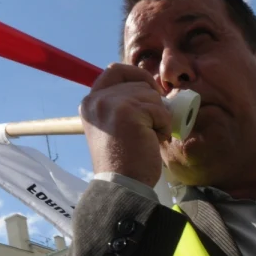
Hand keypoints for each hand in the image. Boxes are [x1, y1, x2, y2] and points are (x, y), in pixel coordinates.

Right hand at [80, 63, 171, 184]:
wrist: (123, 185)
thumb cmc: (124, 162)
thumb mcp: (114, 127)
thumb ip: (122, 105)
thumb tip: (151, 87)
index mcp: (90, 102)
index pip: (115, 70)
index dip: (137, 75)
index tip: (151, 89)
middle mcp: (97, 99)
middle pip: (139, 83)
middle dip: (153, 103)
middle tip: (151, 127)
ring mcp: (112, 103)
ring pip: (152, 96)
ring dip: (159, 117)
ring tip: (150, 138)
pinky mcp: (129, 111)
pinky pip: (160, 110)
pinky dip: (165, 126)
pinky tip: (155, 141)